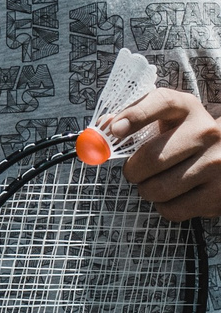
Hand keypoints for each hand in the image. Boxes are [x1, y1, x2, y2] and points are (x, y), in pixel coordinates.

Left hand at [107, 87, 220, 218]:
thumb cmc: (183, 139)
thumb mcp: (165, 121)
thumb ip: (132, 120)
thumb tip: (102, 129)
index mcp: (188, 108)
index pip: (162, 102)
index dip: (135, 116)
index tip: (114, 130)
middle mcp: (207, 132)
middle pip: (151, 158)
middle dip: (133, 170)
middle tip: (136, 171)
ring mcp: (217, 163)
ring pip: (158, 188)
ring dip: (147, 190)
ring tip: (158, 182)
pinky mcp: (218, 194)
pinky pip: (172, 209)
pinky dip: (164, 206)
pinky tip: (175, 194)